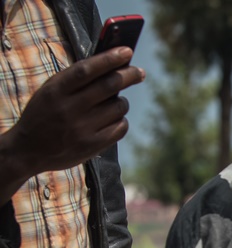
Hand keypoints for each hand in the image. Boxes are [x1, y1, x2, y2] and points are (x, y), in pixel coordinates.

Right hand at [0, 48, 143, 195]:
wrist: (29, 149)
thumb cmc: (45, 113)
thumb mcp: (50, 91)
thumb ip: (74, 80)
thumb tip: (111, 65)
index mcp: (56, 90)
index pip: (87, 69)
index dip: (109, 58)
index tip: (127, 51)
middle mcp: (69, 108)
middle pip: (108, 86)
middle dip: (129, 75)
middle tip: (139, 72)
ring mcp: (81, 128)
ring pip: (118, 107)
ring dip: (122, 102)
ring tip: (116, 101)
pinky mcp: (92, 146)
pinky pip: (120, 127)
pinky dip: (122, 120)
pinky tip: (115, 119)